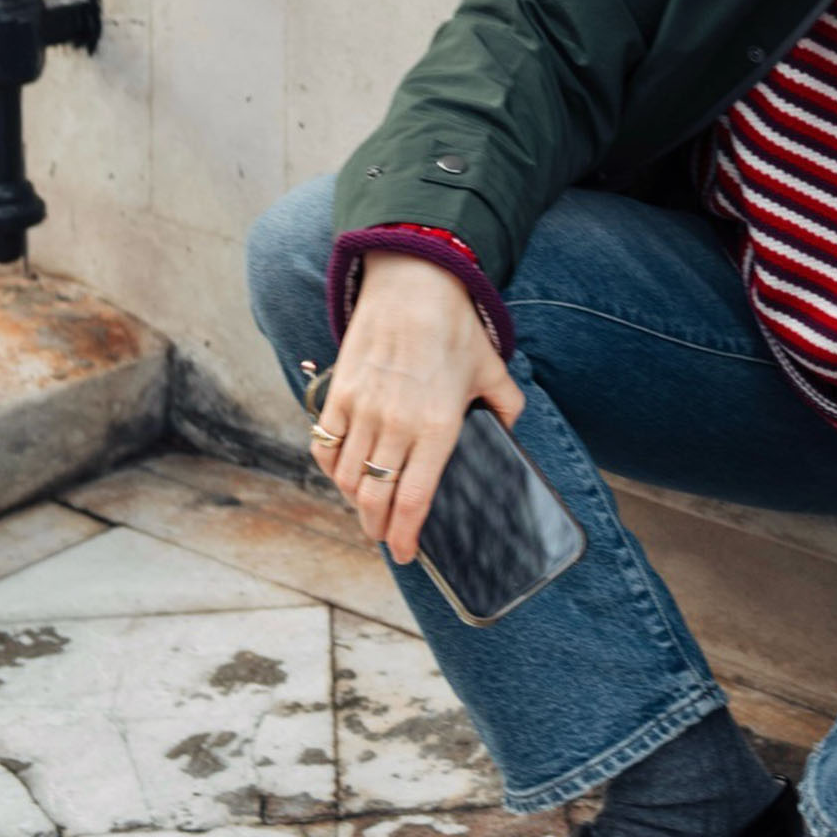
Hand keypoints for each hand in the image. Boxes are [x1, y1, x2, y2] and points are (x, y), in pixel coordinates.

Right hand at [313, 256, 526, 565]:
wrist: (412, 282)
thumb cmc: (453, 326)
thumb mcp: (492, 369)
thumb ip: (507, 405)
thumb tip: (511, 430)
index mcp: (437, 427)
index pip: (414, 499)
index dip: (405, 535)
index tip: (404, 554)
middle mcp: (396, 425)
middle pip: (376, 498)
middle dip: (377, 528)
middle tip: (383, 539)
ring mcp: (364, 409)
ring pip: (348, 477)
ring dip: (354, 501)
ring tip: (364, 508)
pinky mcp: (340, 392)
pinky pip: (325, 444)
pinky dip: (331, 467)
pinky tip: (343, 473)